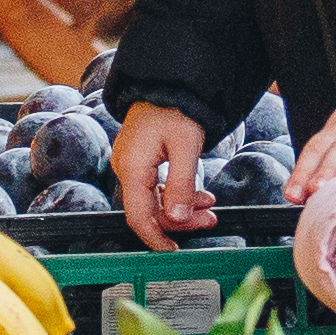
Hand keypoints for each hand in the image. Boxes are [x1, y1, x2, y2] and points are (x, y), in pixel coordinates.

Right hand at [110, 104, 208, 244]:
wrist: (168, 85)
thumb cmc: (176, 109)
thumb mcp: (186, 147)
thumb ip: (182, 184)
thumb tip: (176, 219)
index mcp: (132, 167)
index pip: (138, 216)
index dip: (155, 237)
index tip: (173, 249)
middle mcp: (125, 169)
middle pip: (149, 210)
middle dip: (180, 219)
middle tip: (210, 219)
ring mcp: (130, 166)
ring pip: (154, 201)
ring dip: (182, 207)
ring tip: (209, 206)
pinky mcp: (139, 163)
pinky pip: (155, 189)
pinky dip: (176, 194)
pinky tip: (197, 194)